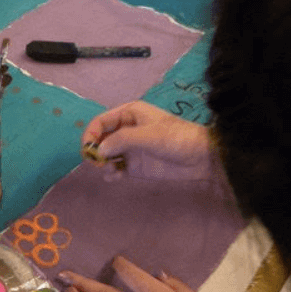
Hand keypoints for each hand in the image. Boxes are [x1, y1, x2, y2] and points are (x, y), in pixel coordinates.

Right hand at [81, 101, 212, 179]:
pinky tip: (115, 177)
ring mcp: (130, 149)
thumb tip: (99, 150)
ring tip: (111, 170)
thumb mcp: (149, 135)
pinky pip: (115, 169)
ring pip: (106, 155)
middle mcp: (126, 130)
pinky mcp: (135, 166)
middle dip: (95, 150)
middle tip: (97, 163)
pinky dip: (110, 173)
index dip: (91, 134)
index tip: (88, 149)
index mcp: (129, 114)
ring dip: (102, 163)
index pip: (101, 122)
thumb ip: (122, 140)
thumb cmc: (177, 138)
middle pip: (100, 139)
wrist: (202, 158)